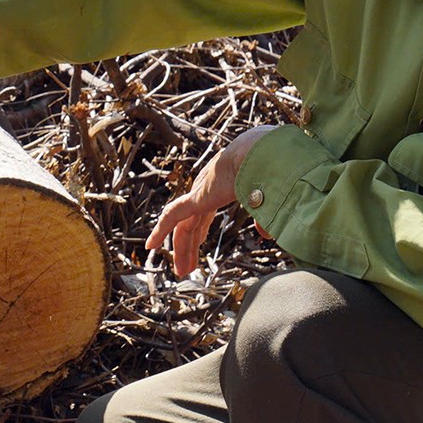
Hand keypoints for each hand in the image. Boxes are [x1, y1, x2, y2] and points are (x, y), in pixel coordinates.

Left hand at [145, 124, 279, 276]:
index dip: (200, 231)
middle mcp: (206, 189)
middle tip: (188, 266)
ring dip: (181, 249)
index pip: (204, 214)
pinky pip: (173, 217)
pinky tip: (150, 245)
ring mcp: (200, 193)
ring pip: (184, 227)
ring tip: (180, 270)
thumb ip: (263, 216)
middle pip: (193, 224)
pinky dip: (160, 231)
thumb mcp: (268, 198)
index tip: (200, 243)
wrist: (265, 153)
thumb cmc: (272, 168)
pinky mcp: (197, 198)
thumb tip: (264, 235)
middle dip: (190, 245)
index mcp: (222, 186)